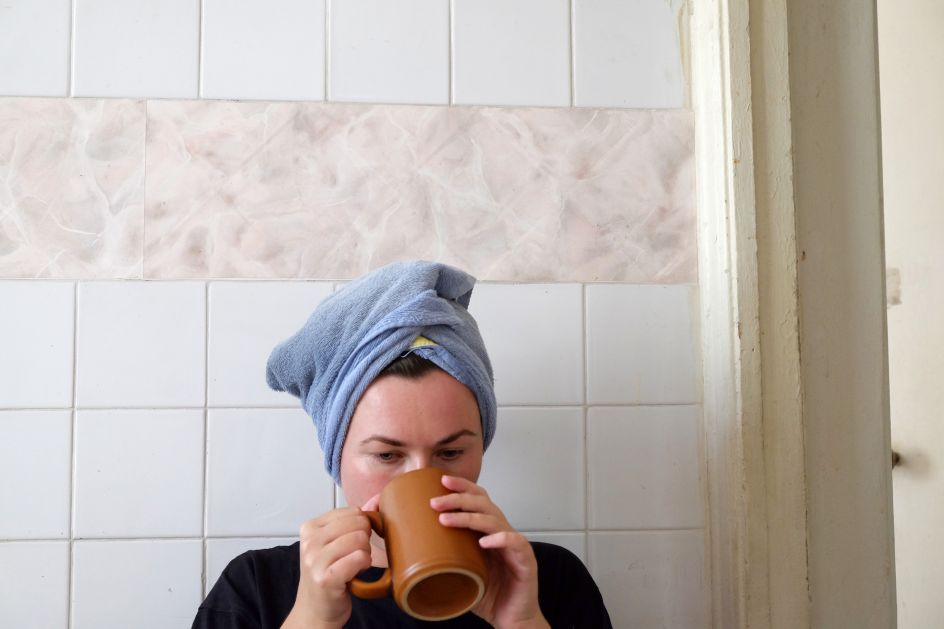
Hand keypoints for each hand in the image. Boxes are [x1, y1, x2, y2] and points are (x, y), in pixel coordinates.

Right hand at [281, 501, 377, 628]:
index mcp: (310, 528)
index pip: (351, 511)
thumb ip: (346, 524)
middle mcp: (309, 542)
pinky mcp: (326, 578)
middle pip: (358, 523)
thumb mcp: (329, 544)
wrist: (315, 610)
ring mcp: (315, 560)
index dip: (361, 527)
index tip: (351, 543)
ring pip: (359, 539)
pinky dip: (364, 565)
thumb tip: (374, 504)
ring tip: (354, 565)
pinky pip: (359, 557)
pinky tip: (355, 574)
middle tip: (354, 556)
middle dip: (365, 540)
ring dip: (365, 554)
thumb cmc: (328, 574)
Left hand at [429, 476, 549, 628]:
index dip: (462, 487)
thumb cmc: (489, 596)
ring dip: (469, 517)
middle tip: (435, 501)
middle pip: (484, 503)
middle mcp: (503, 533)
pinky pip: (515, 543)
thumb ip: (443, 562)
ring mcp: (515, 545)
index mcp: (489, 532)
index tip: (441, 480)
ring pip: (494, 520)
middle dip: (458, 498)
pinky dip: (499, 539)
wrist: (512, 619)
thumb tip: (407, 559)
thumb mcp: (461, 574)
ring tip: (446, 519)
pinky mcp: (526, 560)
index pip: (478, 499)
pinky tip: (483, 542)